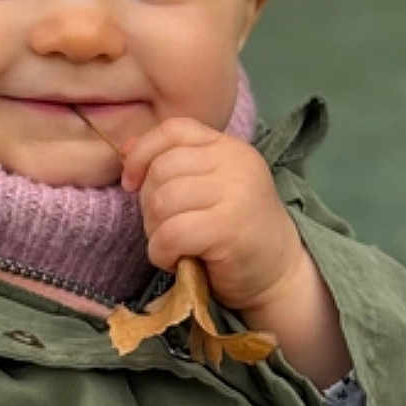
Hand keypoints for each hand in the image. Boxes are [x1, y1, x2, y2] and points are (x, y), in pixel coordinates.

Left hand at [121, 117, 350, 385]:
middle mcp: (236, 162)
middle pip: (162, 169)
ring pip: (163, 201)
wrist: (279, 275)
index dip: (142, 154)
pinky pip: (171, 233)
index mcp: (229, 147)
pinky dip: (162, 252)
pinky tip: (175, 261)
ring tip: (173, 246)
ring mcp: (236, 193)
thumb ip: (174, 165)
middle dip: (149, 204)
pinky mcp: (229, 228)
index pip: (174, 130)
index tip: (132, 183)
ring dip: (155, 231)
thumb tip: (126, 147)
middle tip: (165, 230)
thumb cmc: (237, 234)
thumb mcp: (209, 189)